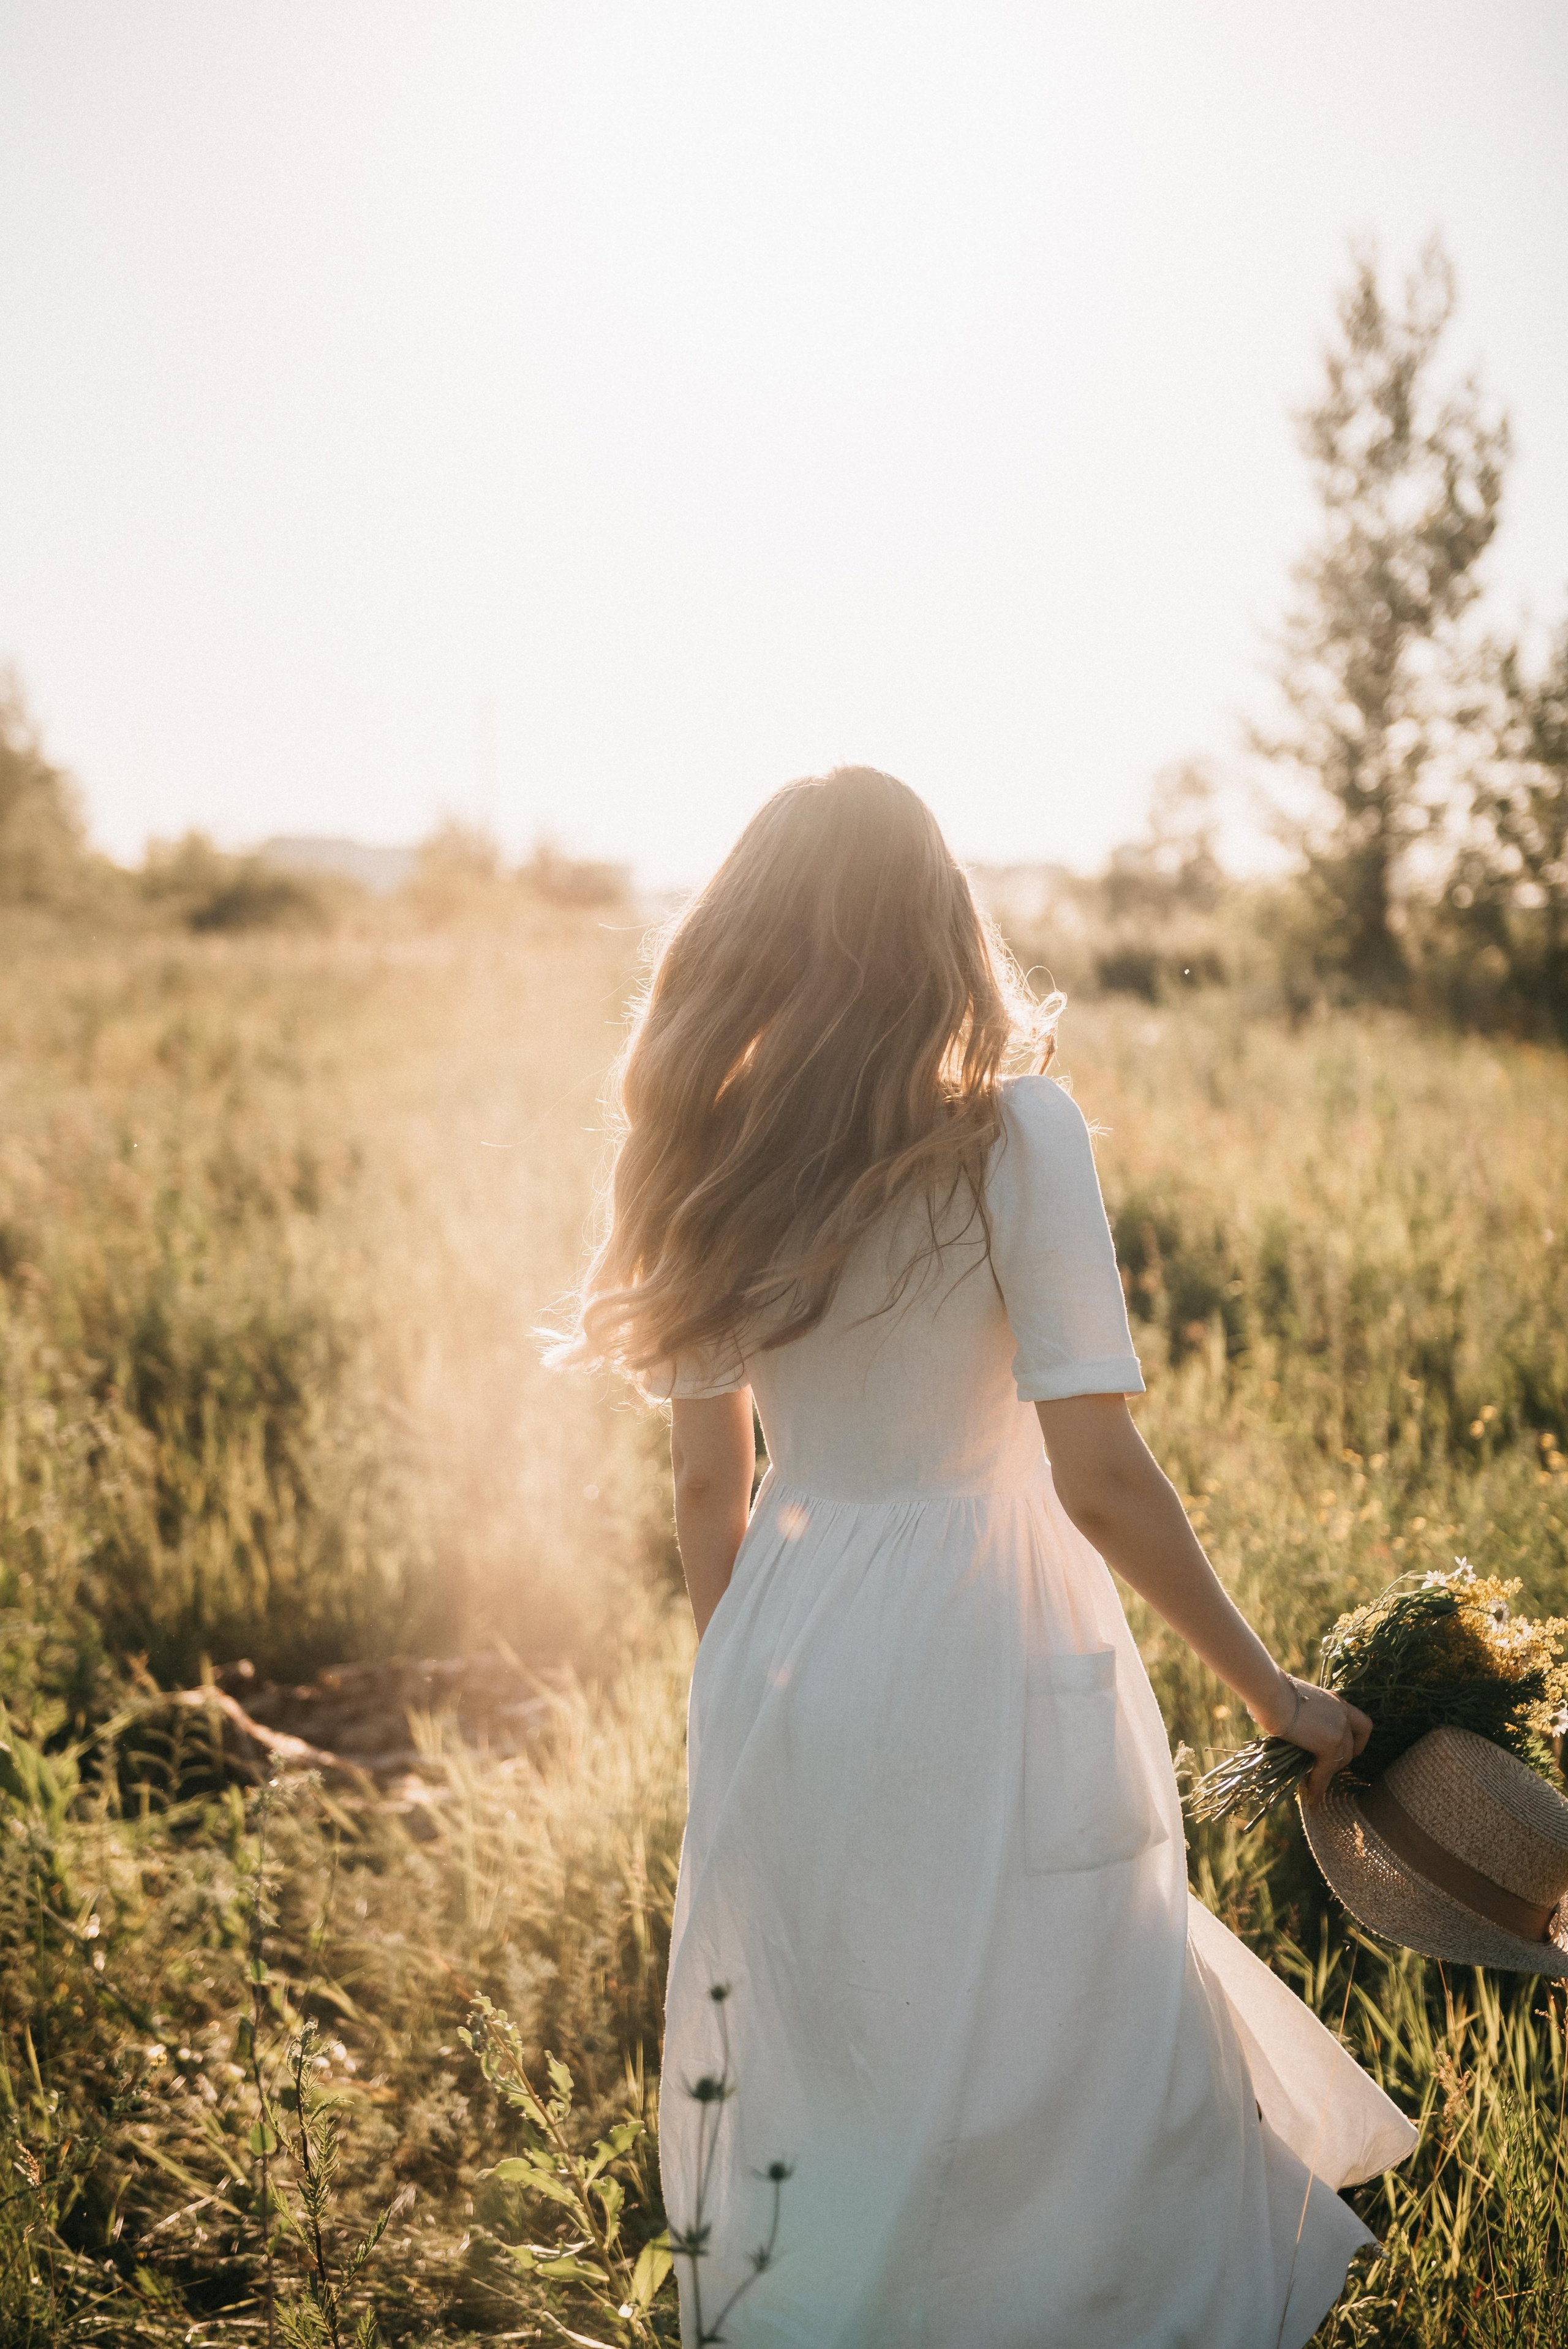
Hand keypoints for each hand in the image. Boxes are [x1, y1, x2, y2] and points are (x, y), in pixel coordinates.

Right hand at [1253, 1672, 1372, 1803]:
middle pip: (1351, 1747)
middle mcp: (1343, 1713)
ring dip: (1328, 1773)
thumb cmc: (1272, 1692)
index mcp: (1336, 1701)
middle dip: (1338, 1761)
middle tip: (1322, 1769)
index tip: (1348, 1751)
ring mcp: (1339, 1729)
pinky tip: (1311, 1795)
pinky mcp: (1329, 1744)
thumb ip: (1306, 1716)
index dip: (1357, 1742)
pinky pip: (1325, 1771)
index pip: (1362, 1724)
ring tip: (1313, 1783)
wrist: (1270, 1692)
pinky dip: (1318, 1785)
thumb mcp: (1298, 1702)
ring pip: (1340, 1760)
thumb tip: (1297, 1731)